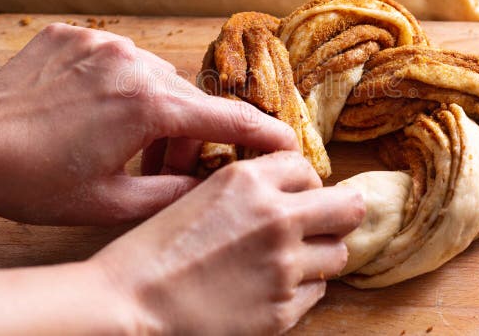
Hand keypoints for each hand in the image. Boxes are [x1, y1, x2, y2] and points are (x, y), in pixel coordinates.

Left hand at [0, 23, 297, 224]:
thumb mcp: (110, 204)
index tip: (286, 143)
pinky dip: (119, 88)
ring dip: (151, 111)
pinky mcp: (75, 36)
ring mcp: (102, 44)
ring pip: (153, 78)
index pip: (225, 118)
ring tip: (121, 145)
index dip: (262, 134)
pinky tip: (90, 114)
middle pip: (185, 100)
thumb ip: (172, 195)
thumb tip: (209, 190)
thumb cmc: (33, 182)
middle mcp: (132, 64)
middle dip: (185, 135)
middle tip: (162, 171)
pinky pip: (118, 61)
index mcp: (146, 106)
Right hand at [93, 151, 365, 334]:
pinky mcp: (282, 309)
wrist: (130, 303)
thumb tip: (291, 192)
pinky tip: (271, 287)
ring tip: (291, 260)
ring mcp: (283, 266)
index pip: (308, 169)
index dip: (304, 183)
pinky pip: (317, 292)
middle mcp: (275, 217)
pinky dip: (301, 288)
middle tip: (325, 223)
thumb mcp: (200, 194)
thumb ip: (250, 189)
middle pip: (348, 207)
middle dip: (339, 213)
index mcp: (249, 180)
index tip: (297, 196)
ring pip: (338, 254)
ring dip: (320, 254)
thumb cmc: (154, 250)